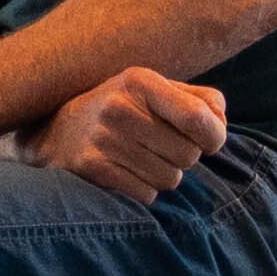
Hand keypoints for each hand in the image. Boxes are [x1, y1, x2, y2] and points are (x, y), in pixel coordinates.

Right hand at [23, 67, 230, 202]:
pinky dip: (144, 190)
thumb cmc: (121, 110)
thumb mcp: (154, 91)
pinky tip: (126, 173)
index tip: (209, 142)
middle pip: (188, 154)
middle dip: (184, 158)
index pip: (197, 116)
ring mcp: (103, 139)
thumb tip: (221, 124)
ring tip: (142, 160)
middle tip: (163, 150)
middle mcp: (119, 107)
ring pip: (169, 178)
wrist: (54, 132)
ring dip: (164, 175)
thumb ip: (199, 100)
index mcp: (140, 81)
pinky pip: (146, 194)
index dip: (214, 137)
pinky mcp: (92, 168)